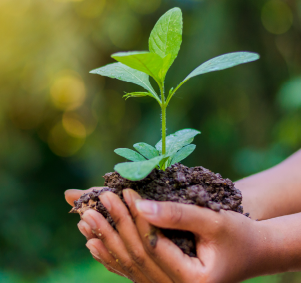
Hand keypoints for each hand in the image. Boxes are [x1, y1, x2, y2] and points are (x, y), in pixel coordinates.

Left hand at [65, 188, 267, 282]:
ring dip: (106, 241)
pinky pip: (133, 270)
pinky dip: (112, 256)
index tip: (123, 191)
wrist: (252, 252)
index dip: (136, 217)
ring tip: (85, 220)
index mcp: (193, 281)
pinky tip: (94, 243)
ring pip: (130, 265)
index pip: (153, 246)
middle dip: (115, 227)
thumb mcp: (214, 221)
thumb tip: (142, 206)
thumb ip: (178, 215)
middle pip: (136, 257)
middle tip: (96, 202)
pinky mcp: (164, 281)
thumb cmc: (239, 234)